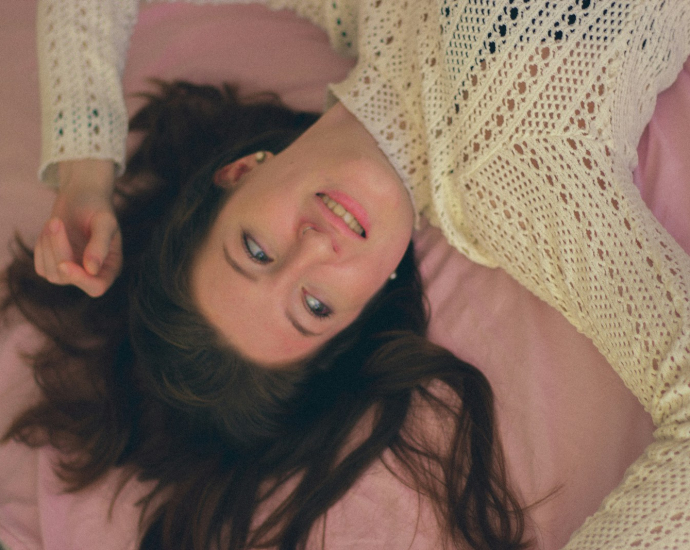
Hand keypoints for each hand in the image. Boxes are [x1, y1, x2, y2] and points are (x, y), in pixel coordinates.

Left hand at [34, 159, 121, 296]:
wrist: (81, 196)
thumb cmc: (97, 207)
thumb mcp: (104, 222)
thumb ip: (100, 245)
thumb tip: (91, 269)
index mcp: (110, 267)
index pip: (96, 287)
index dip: (80, 280)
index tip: (65, 264)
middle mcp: (91, 274)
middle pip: (68, 277)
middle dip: (58, 251)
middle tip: (56, 221)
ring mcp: (72, 271)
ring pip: (51, 273)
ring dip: (48, 245)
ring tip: (55, 221)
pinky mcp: (53, 266)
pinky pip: (40, 266)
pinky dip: (41, 246)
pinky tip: (51, 231)